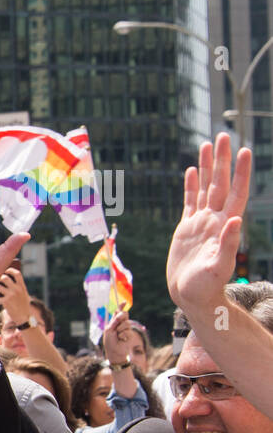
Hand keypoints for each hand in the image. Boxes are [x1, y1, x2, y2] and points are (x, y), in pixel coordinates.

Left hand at [0, 266, 31, 324]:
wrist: (24, 317)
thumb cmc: (22, 305)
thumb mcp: (23, 294)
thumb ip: (17, 287)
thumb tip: (5, 279)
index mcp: (22, 286)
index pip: (17, 274)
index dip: (10, 270)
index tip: (6, 270)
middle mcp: (17, 289)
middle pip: (4, 278)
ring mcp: (11, 295)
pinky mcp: (6, 302)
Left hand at [101, 310, 133, 364]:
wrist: (114, 351)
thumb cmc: (110, 341)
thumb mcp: (109, 330)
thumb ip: (115, 321)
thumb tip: (119, 312)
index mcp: (114, 321)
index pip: (118, 312)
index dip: (121, 306)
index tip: (124, 302)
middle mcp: (121, 323)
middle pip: (125, 314)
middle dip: (121, 317)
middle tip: (117, 325)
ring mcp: (126, 328)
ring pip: (126, 323)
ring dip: (120, 330)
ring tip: (118, 336)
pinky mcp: (130, 334)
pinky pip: (128, 331)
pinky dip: (123, 335)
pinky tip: (121, 339)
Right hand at [167, 132, 251, 313]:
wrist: (191, 297)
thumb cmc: (206, 287)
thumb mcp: (218, 267)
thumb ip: (228, 244)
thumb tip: (236, 220)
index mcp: (224, 226)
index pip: (236, 193)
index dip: (240, 173)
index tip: (243, 151)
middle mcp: (215, 219)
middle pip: (220, 183)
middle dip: (222, 160)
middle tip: (223, 135)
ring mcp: (202, 223)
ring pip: (205, 188)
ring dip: (208, 167)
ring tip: (207, 144)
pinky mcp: (187, 229)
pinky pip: (190, 201)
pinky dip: (192, 185)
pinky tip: (192, 171)